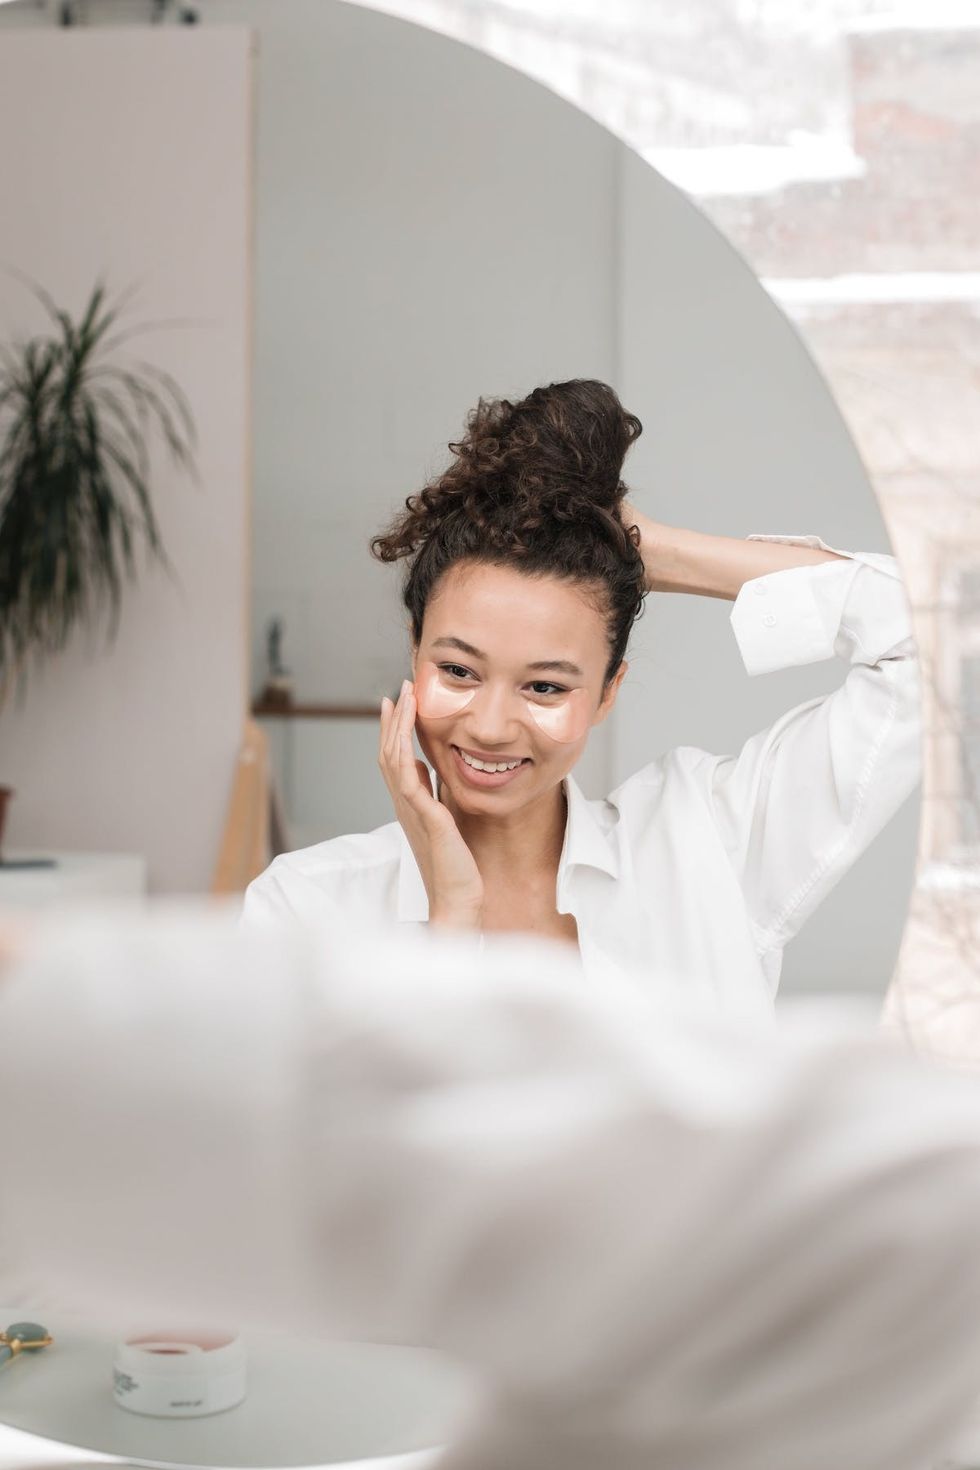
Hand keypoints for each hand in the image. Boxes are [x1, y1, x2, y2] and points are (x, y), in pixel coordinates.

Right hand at [379, 680, 483, 929]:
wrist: (456, 900)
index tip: (397, 702)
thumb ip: (429, 793)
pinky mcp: (425, 818)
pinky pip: (407, 781)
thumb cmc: (454, 866)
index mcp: (409, 804)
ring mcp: (411, 811)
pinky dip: (405, 754)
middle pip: (389, 752)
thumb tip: (422, 766)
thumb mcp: (442, 819)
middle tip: (399, 689)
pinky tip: (410, 736)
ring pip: (393, 760)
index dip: (394, 729)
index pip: (395, 758)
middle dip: (394, 719)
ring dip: (398, 727)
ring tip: (404, 698)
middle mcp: (404, 804)